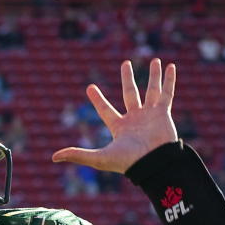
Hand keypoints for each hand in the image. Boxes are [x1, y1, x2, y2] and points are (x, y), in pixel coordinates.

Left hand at [52, 58, 178, 172]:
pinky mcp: (163, 113)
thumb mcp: (98, 158)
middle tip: (125, 64)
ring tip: (155, 60)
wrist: (152, 164)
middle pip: (131, 93)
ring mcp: (150, 115)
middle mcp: (135, 119)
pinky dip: (169, 80)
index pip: (105, 109)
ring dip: (153, 76)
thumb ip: (77, 155)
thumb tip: (53, 157)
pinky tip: (171, 67)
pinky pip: (167, 93)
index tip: (90, 87)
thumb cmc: (127, 162)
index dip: (97, 99)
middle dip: (128, 79)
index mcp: (119, 127)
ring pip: (151, 90)